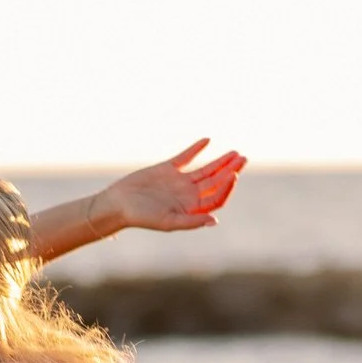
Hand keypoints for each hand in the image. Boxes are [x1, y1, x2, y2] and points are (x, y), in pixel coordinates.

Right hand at [93, 141, 245, 235]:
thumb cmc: (140, 217)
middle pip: (215, 182)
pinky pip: (186, 157)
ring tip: (235, 153)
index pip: (216, 198)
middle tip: (243, 159)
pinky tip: (207, 140)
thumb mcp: (167, 221)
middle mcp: (188, 196)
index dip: (226, 187)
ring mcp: (179, 182)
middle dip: (230, 171)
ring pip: (206, 170)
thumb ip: (191, 222)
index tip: (233, 175)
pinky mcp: (168, 170)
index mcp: (190, 209)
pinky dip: (196, 149)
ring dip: (220, 161)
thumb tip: (214, 221)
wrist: (117, 204)